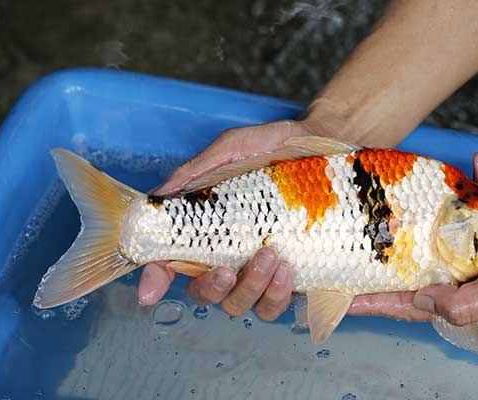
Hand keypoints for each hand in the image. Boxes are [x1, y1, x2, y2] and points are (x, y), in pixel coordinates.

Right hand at [137, 118, 338, 319]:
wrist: (326, 143)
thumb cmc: (275, 147)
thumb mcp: (232, 149)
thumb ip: (197, 171)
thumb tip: (161, 196)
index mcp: (207, 226)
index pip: (171, 258)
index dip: (156, 278)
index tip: (151, 290)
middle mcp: (228, 252)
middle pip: (205, 291)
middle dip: (211, 287)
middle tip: (227, 270)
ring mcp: (258, 267)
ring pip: (240, 303)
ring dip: (250, 290)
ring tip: (271, 258)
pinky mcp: (289, 273)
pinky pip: (276, 304)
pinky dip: (278, 296)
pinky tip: (289, 270)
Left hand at [349, 154, 477, 325]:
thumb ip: (460, 303)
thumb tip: (420, 301)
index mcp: (460, 301)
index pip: (403, 304)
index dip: (371, 301)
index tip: (340, 294)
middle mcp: (461, 280)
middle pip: (410, 269)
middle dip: (384, 256)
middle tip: (354, 240)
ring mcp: (476, 257)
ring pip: (438, 236)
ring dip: (423, 215)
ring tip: (400, 196)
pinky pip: (477, 210)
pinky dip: (476, 190)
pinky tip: (476, 168)